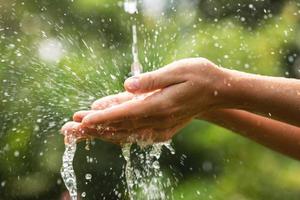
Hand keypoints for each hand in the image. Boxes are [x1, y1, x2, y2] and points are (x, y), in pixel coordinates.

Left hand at [73, 58, 227, 142]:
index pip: (125, 113)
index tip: (83, 120)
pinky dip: (117, 131)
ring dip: (101, 132)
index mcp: (160, 106)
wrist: (217, 92)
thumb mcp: (177, 70)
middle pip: (120, 127)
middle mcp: (158, 121)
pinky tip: (103, 130)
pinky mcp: (162, 129)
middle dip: (94, 128)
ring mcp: (160, 127)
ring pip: (125, 132)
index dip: (103, 117)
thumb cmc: (199, 76)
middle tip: (69, 129)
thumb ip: (151, 80)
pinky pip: (135, 132)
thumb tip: (126, 85)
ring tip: (79, 131)